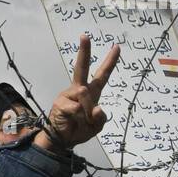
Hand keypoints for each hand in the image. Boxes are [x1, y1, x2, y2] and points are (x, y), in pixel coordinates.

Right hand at [35, 34, 120, 151]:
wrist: (62, 140)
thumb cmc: (80, 130)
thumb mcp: (97, 126)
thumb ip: (100, 117)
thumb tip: (95, 107)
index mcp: (91, 93)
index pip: (102, 75)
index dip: (110, 62)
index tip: (116, 47)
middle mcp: (79, 90)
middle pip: (81, 68)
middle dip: (84, 51)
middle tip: (85, 36)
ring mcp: (69, 95)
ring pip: (84, 96)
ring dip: (87, 113)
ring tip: (80, 121)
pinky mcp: (61, 102)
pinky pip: (76, 108)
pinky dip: (78, 117)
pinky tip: (72, 121)